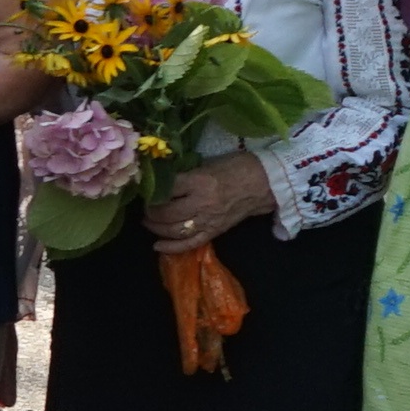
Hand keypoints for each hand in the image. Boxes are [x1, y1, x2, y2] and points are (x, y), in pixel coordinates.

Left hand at [145, 153, 273, 252]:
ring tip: (148, 222)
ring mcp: (209, 220)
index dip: (152, 191)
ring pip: (174, 230)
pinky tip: (157, 246)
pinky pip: (190, 244)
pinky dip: (171, 247)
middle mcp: (202, 203)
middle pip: (167, 213)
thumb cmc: (235, 167)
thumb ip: (185, 173)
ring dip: (156, 228)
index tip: (146, 189)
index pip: (167, 189)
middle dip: (150, 212)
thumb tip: (160, 181)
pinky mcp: (215, 232)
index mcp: (199, 181)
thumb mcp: (207, 163)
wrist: (264, 183)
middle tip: (145, 207)